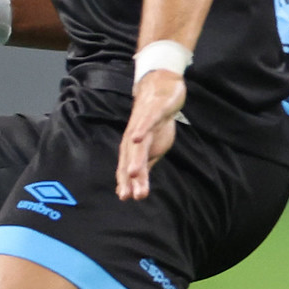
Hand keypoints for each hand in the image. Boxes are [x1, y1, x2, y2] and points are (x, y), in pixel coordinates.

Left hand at [117, 70, 184, 200]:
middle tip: (132, 196)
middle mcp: (134, 136)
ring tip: (133, 173)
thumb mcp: (153, 147)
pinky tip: (136, 138)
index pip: (128, 167)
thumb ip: (144, 165)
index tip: (126, 199)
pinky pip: (146, 121)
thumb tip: (135, 187)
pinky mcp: (153, 111)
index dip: (126, 182)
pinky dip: (140, 129)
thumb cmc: (156, 121)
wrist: (163, 89)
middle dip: (131, 178)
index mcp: (134, 147)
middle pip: (131, 159)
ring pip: (138, 144)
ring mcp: (143, 123)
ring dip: (135, 159)